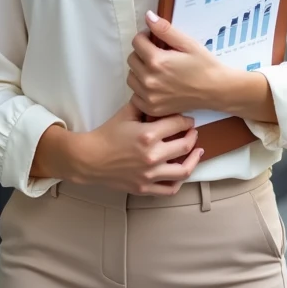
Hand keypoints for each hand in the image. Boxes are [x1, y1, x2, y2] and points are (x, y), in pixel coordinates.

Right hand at [74, 101, 203, 194]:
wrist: (89, 159)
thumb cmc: (106, 135)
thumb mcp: (125, 114)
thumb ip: (143, 104)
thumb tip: (158, 97)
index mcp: (148, 135)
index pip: (178, 125)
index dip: (186, 121)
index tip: (187, 120)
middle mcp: (152, 156)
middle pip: (185, 146)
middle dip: (192, 136)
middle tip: (193, 132)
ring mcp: (149, 174)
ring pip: (183, 171)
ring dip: (193, 160)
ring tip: (196, 152)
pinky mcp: (145, 188)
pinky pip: (169, 189)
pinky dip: (179, 182)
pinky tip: (181, 172)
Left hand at [127, 10, 226, 117]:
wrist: (216, 90)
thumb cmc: (204, 65)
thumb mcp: (187, 43)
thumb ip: (164, 30)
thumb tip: (148, 16)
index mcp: (157, 61)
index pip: (136, 42)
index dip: (145, 37)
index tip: (154, 39)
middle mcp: (149, 80)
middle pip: (132, 59)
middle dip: (142, 52)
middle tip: (157, 54)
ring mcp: (149, 96)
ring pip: (131, 77)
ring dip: (139, 70)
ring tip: (156, 69)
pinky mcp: (152, 107)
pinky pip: (135, 95)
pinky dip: (141, 89)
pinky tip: (155, 85)